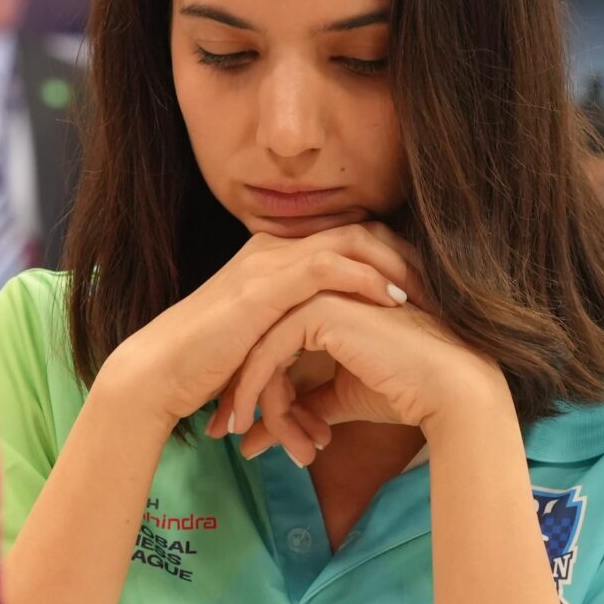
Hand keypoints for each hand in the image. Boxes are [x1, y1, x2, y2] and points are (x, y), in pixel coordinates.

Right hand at [93, 224, 416, 448]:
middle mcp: (274, 248)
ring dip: (398, 265)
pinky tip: (396, 301)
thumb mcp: (263, 341)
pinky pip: (330, 266)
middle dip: (407, 256)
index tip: (428, 289)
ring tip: (429, 296)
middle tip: (443, 288)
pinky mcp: (265, 284)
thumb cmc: (206, 367)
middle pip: (360, 230)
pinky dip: (369, 279)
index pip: (349, 238)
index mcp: (276, 257)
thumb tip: (334, 353)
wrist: (159, 373)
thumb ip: (296, 333)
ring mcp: (269, 261)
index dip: (393, 257)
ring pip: (352, 240)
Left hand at [222, 290, 510, 458]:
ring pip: (259, 346)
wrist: (447, 390)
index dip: (252, 384)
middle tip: (221, 432)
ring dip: (246, 396)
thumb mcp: (342, 398)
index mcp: (327, 299)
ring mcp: (319, 292)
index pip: (272, 339)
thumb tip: (258, 440)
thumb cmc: (405, 391)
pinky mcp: (320, 308)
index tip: (237, 427)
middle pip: (259, 340)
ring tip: (240, 439)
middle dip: (237, 390)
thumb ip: (305, 406)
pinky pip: (270, 350)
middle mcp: (319, 288)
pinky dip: (256, 390)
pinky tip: (254, 427)